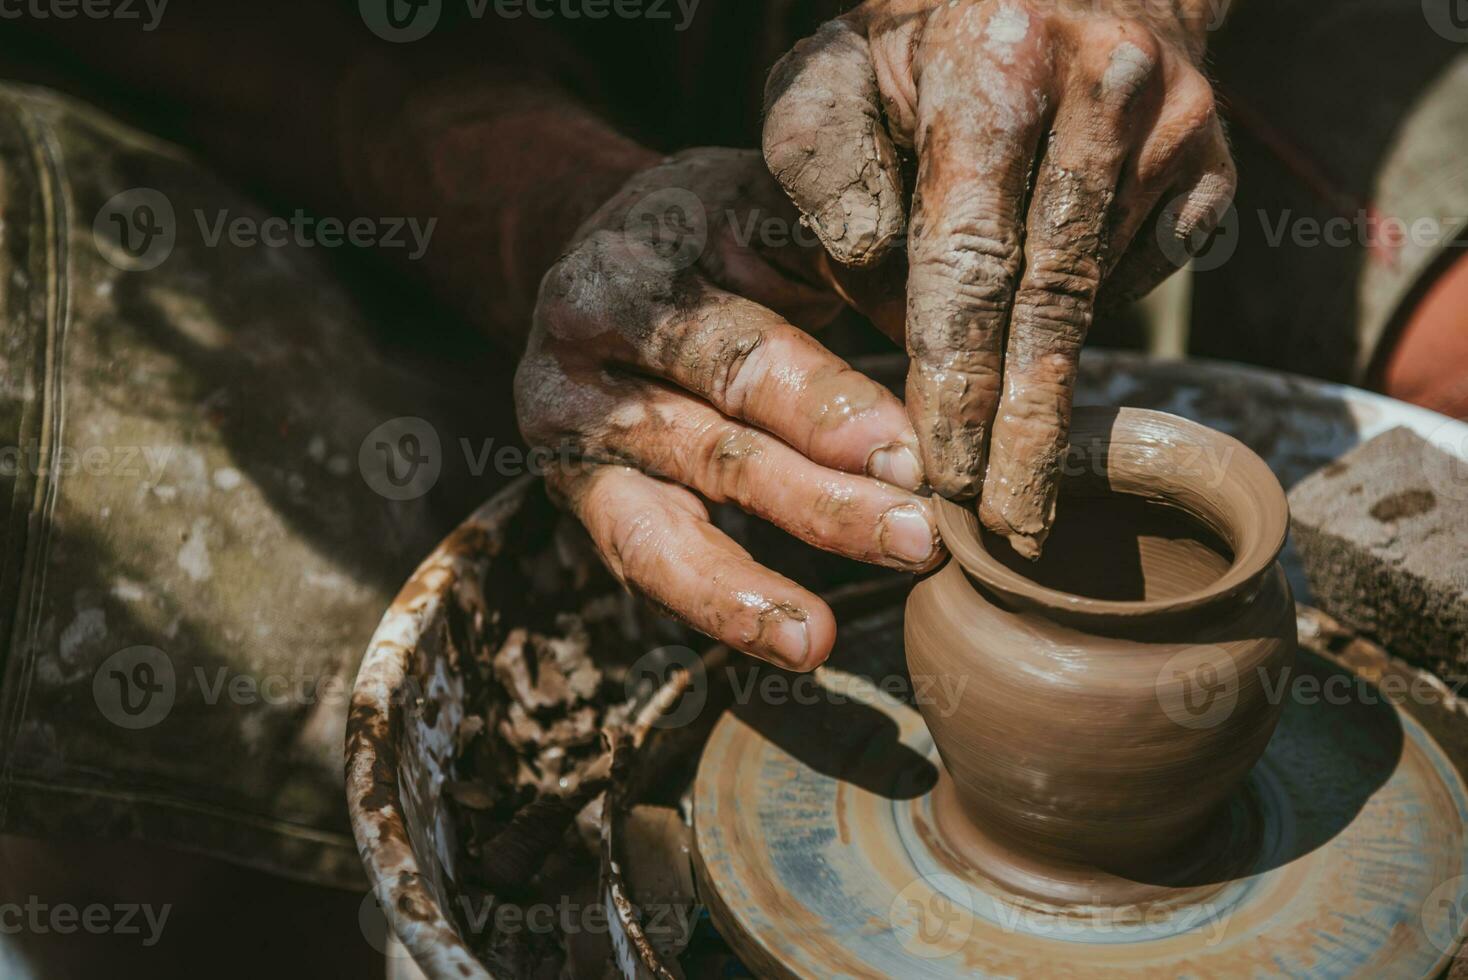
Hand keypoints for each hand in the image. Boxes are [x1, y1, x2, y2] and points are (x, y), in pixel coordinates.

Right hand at [516, 148, 942, 670]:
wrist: (610, 240)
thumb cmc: (725, 229)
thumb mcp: (784, 217)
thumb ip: (864, 273)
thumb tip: (975, 359)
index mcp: (639, 262)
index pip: (743, 351)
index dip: (830, 410)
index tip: (918, 458)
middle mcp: (582, 345)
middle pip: (711, 439)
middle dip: (819, 501)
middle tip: (916, 542)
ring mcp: (568, 426)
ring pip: (660, 523)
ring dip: (750, 585)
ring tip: (820, 640)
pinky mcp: (578, 490)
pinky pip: (645, 562)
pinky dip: (719, 608)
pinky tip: (793, 644)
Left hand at [764, 0, 1235, 556]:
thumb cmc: (917, 47)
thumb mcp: (834, 76)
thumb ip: (823, 172)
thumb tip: (875, 282)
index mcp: (998, 65)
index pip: (970, 254)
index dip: (957, 374)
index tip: (945, 469)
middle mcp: (1106, 91)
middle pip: (1057, 299)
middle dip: (1025, 425)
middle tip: (1003, 523)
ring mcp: (1176, 130)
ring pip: (1099, 297)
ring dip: (1051, 393)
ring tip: (1019, 489)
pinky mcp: (1212, 169)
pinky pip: (1142, 279)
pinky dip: (1083, 317)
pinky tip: (1039, 327)